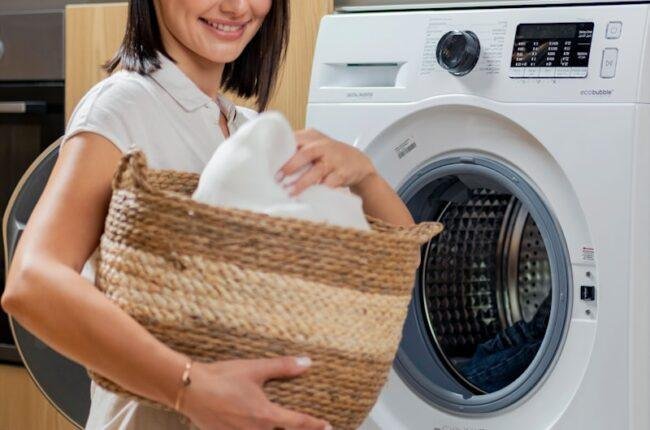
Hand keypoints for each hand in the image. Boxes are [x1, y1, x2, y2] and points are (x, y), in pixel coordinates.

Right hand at [180, 356, 330, 429]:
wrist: (189, 389)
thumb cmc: (222, 377)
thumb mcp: (255, 369)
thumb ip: (283, 367)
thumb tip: (307, 363)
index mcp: (265, 416)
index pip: (297, 424)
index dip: (315, 426)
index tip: (328, 427)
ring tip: (283, 428)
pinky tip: (255, 428)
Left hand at [276, 128, 375, 196]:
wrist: (358, 163)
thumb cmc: (330, 155)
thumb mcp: (314, 146)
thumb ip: (297, 150)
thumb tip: (272, 164)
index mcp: (312, 137)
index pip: (294, 140)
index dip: (282, 151)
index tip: (269, 163)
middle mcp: (324, 146)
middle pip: (305, 154)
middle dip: (290, 166)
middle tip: (277, 178)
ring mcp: (334, 159)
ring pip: (317, 171)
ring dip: (302, 183)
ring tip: (290, 192)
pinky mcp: (342, 173)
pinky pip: (329, 183)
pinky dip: (318, 190)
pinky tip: (309, 197)